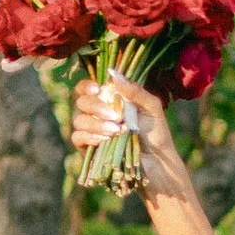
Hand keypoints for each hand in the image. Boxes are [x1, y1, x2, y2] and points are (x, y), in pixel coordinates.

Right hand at [69, 72, 183, 192]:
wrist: (157, 161)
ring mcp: (91, 131)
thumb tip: (113, 73)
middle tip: (116, 116)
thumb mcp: (151, 107)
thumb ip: (135, 90)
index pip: (87, 88)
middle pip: (81, 102)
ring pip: (78, 120)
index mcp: (109, 100)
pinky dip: (90, 137)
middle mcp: (97, 114)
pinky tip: (106, 140)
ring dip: (97, 124)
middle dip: (96, 107)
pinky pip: (77, 137)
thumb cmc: (156, 133)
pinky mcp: (88, 148)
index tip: (98, 89)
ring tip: (117, 131)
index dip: (87, 86)